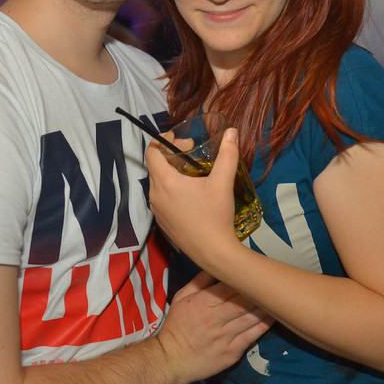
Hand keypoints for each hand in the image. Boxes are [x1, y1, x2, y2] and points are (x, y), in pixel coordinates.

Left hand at [145, 128, 241, 263]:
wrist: (213, 252)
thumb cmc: (215, 215)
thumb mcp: (223, 182)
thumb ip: (227, 154)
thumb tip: (231, 131)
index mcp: (165, 181)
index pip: (151, 153)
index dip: (162, 141)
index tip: (180, 139)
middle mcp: (155, 195)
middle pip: (155, 166)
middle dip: (171, 155)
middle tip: (192, 153)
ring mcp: (157, 211)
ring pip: (158, 183)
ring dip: (171, 173)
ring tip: (192, 173)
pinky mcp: (162, 222)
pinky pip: (161, 198)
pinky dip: (171, 189)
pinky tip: (191, 195)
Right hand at [156, 271, 272, 383]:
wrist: (172, 359)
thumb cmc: (177, 326)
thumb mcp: (181, 297)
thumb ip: (199, 281)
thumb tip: (216, 265)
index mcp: (202, 302)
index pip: (229, 286)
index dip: (243, 278)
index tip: (255, 270)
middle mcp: (215, 318)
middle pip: (243, 301)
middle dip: (258, 291)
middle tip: (271, 281)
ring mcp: (226, 336)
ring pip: (251, 317)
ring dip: (265, 306)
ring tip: (278, 296)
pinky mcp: (233, 351)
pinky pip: (252, 336)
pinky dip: (265, 325)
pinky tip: (274, 316)